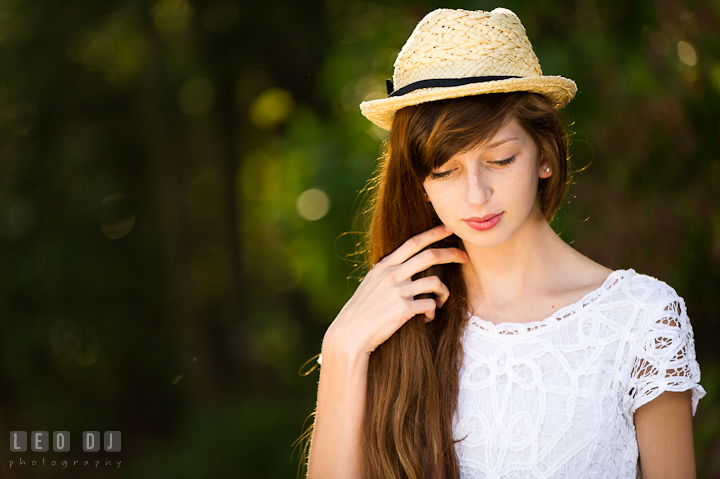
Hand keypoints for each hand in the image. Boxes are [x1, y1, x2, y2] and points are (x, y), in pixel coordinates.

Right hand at [322, 224, 468, 359]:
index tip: (449, 229)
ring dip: (444, 293)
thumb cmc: (362, 311)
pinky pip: (430, 305)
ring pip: (435, 282)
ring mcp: (398, 291)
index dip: (434, 233)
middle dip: (452, 254)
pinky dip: (432, 312)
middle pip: (430, 256)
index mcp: (384, 266)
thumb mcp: (371, 284)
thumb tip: (402, 265)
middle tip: (465, 257)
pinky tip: (425, 319)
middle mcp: (392, 275)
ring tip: (440, 302)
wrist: (350, 334)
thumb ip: (387, 273)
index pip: (413, 242)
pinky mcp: (404, 309)